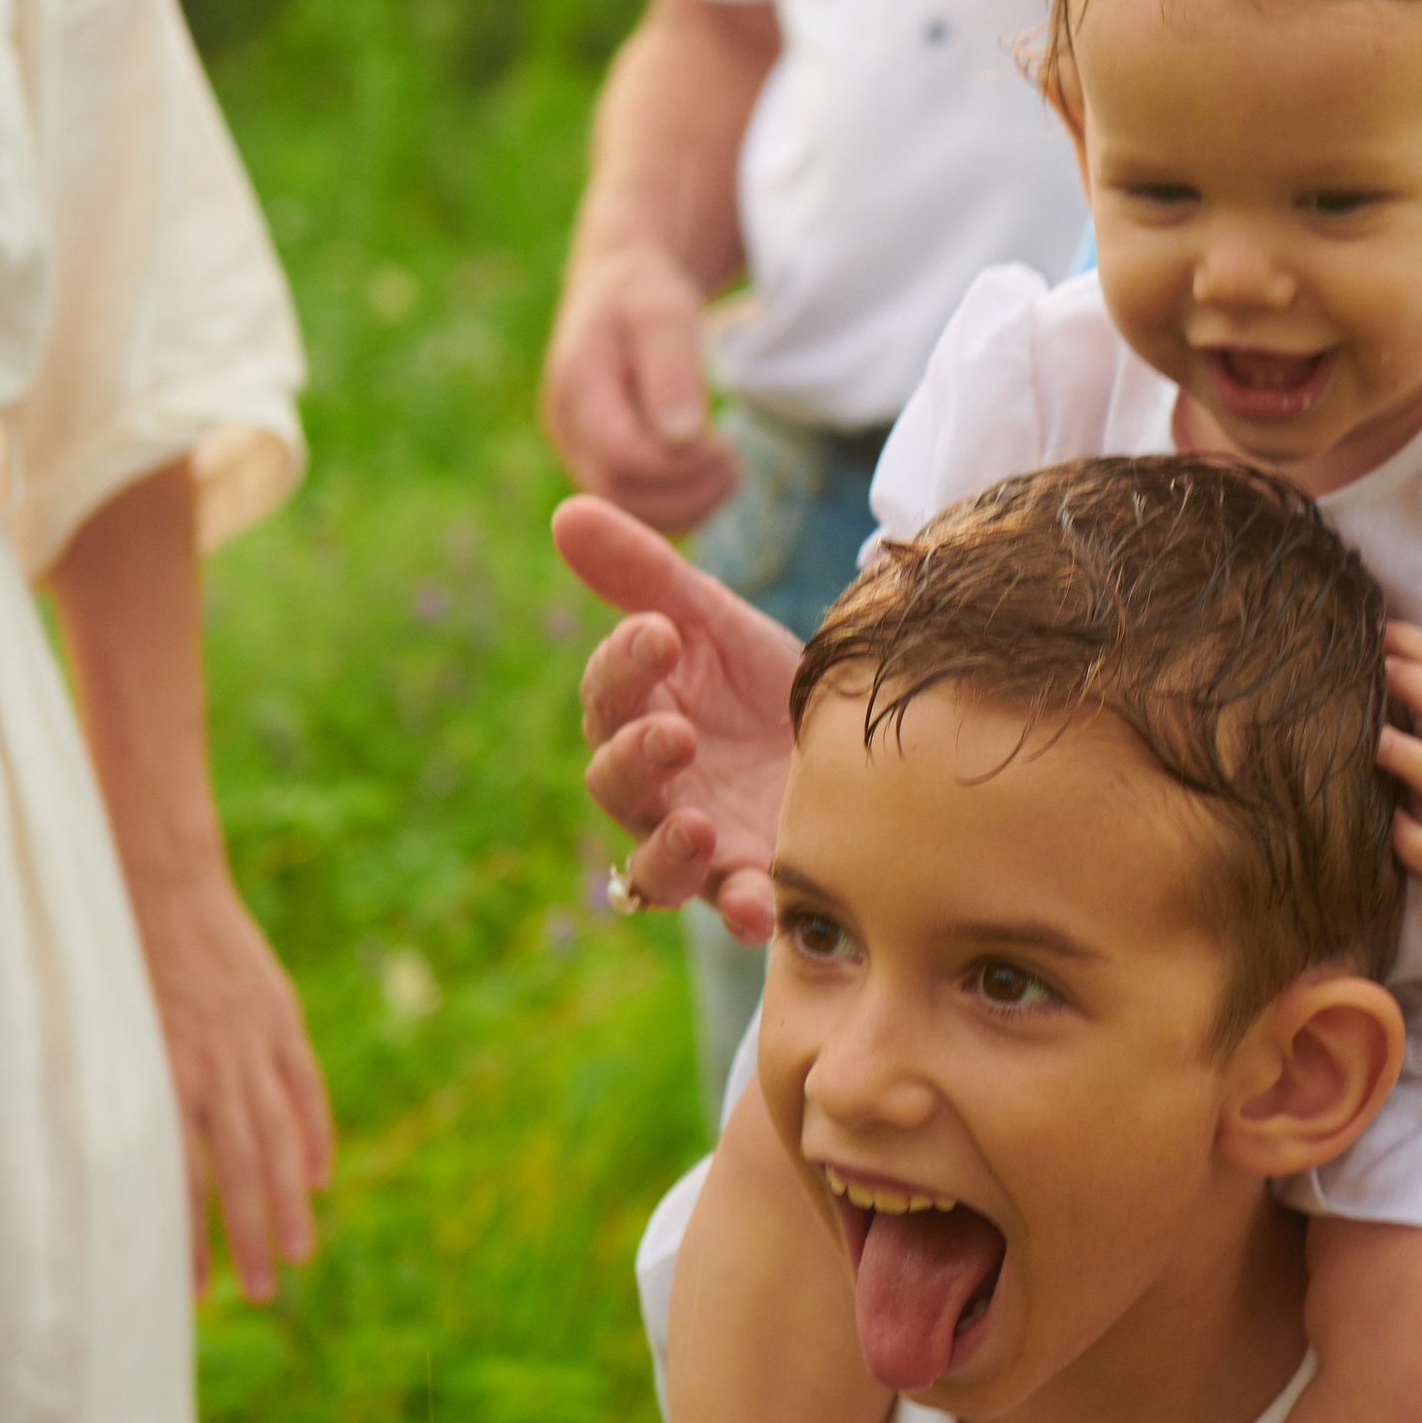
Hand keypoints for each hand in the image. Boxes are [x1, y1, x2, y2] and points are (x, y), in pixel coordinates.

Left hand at [137, 856, 332, 1302]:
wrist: (156, 878)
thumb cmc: (115, 959)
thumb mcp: (106, 1033)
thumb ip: (129, 1095)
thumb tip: (128, 1171)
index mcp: (163, 1074)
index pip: (180, 1179)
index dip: (187, 1239)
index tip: (189, 1293)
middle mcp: (212, 1066)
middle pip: (239, 1169)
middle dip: (251, 1236)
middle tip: (265, 1294)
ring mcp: (252, 1041)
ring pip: (277, 1136)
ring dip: (289, 1199)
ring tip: (299, 1250)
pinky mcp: (279, 1015)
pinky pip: (303, 1087)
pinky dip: (315, 1132)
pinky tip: (319, 1175)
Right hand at [540, 241, 740, 529]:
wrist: (618, 292)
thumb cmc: (642, 296)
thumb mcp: (662, 314)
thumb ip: (672, 371)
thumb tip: (684, 437)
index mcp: (576, 388)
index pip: (621, 455)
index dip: (677, 464)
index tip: (721, 442)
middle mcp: (567, 429)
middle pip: (619, 494)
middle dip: (686, 491)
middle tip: (733, 463)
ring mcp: (578, 451)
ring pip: (626, 512)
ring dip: (687, 506)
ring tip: (729, 471)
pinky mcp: (600, 463)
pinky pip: (636, 508)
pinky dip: (679, 507)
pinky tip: (712, 479)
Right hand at [554, 496, 804, 940]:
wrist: (855, 736)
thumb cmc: (761, 681)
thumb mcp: (715, 619)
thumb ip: (644, 573)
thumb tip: (567, 511)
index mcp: (638, 717)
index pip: (608, 695)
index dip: (624, 667)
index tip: (661, 634)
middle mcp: (656, 790)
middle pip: (617, 784)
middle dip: (639, 759)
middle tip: (675, 733)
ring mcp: (701, 846)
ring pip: (655, 867)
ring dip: (670, 851)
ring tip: (699, 827)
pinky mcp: (751, 884)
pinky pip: (732, 910)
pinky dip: (741, 911)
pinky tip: (759, 906)